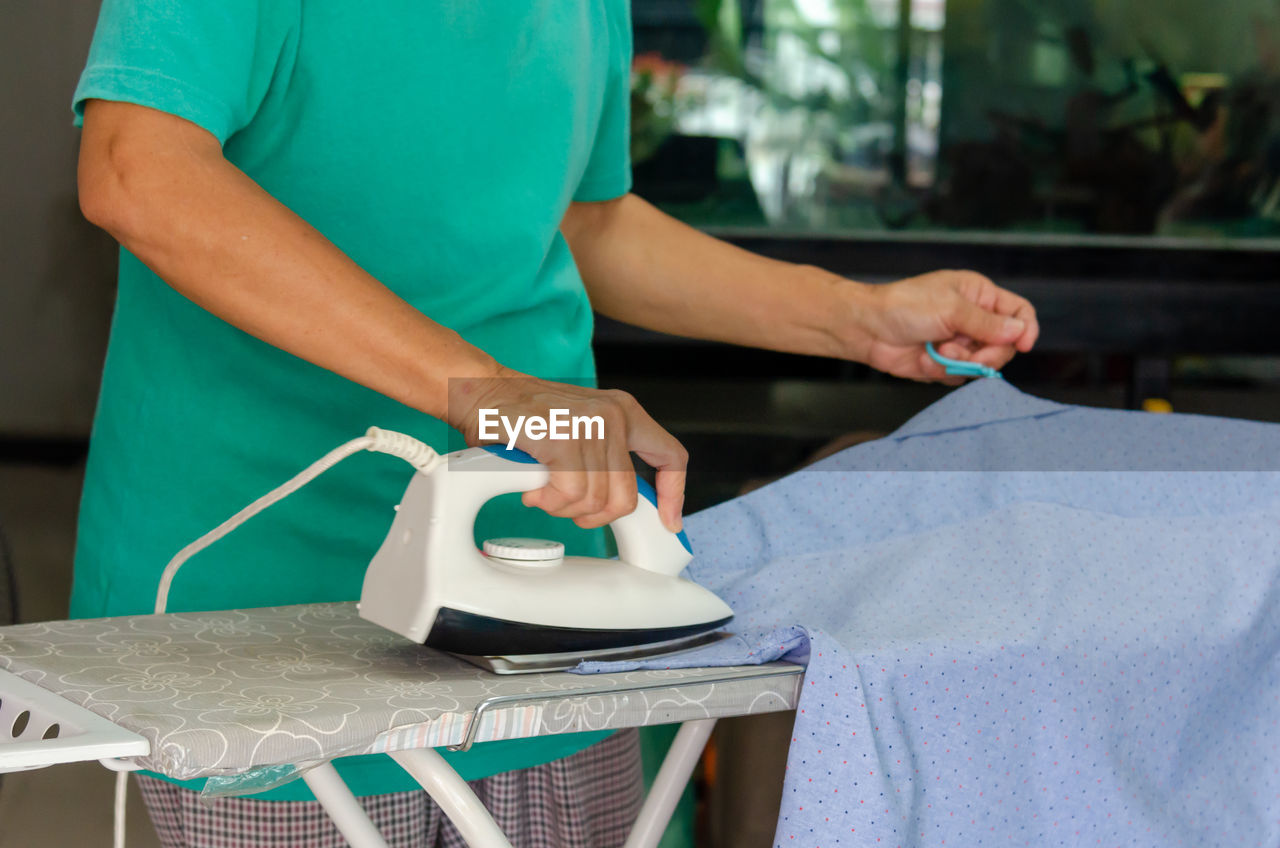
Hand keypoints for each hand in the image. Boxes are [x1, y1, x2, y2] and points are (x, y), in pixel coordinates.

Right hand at [449, 370, 687, 531]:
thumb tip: (623, 500)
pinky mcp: (564, 439)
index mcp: (625, 411)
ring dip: (563, 508)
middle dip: (595, 516)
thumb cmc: (524, 416)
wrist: (481, 391)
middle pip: (626, 496)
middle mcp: (614, 415)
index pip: (670, 456)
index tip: (669, 521)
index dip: (674, 494)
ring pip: (594, 501)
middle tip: (567, 508)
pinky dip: (548, 501)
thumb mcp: (581, 428)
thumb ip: (606, 457)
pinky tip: (534, 489)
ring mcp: (591, 426)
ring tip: (543, 491)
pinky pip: (569, 495)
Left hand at [853, 270, 1038, 382]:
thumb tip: (1019, 332)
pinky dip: (942, 372)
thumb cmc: (904, 306)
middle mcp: (973, 319)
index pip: (1019, 312)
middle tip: (964, 355)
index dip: (1026, 329)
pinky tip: (924, 359)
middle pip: (1005, 345)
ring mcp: (960, 343)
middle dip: (986, 355)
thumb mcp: (951, 309)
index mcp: (979, 295)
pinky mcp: (945, 364)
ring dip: (960, 364)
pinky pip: (959, 377)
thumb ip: (987, 323)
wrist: (867, 329)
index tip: (1023, 345)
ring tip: (937, 353)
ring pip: (982, 365)